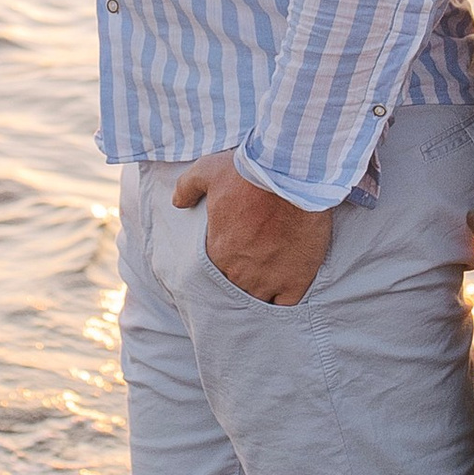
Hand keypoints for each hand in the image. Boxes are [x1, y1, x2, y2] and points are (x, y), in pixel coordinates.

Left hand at [172, 150, 333, 305]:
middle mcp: (240, 272)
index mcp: (218, 251)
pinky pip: (285, 304)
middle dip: (240, 277)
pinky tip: (283, 292)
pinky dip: (282, 301)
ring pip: (258, 299)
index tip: (232, 252)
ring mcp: (269, 279)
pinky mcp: (296, 279)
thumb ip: (187, 187)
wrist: (291, 178)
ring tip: (266, 280)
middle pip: (235, 286)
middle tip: (250, 264)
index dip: (223, 263)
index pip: (213, 271)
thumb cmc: (249, 174)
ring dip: (260, 291)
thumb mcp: (208, 170)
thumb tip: (177, 201)